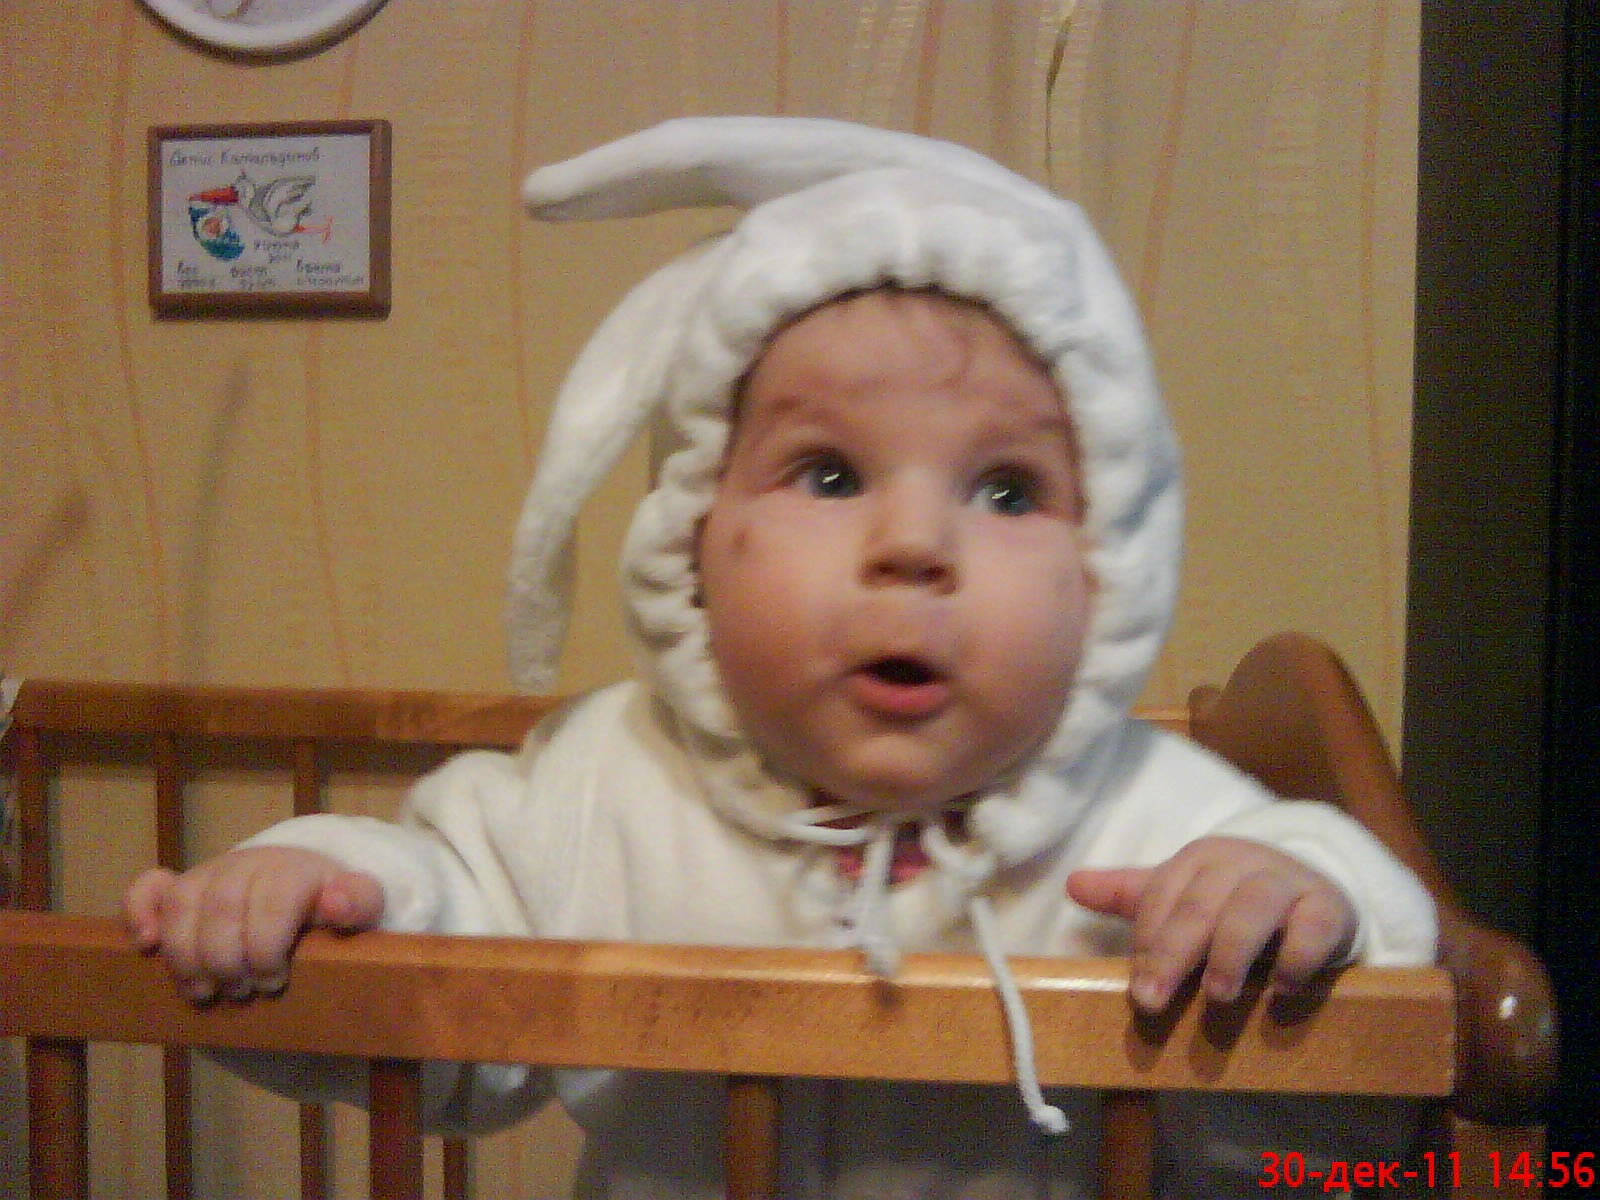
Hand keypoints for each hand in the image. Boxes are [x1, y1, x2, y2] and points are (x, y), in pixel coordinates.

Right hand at [123, 846, 383, 1004]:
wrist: (308, 889)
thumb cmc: (333, 908)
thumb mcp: (363, 906)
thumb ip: (360, 902)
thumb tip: (334, 900)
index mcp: (293, 869)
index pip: (271, 902)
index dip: (266, 948)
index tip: (274, 981)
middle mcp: (248, 865)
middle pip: (221, 906)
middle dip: (226, 959)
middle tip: (241, 992)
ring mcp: (211, 873)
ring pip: (181, 903)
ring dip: (185, 954)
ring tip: (204, 991)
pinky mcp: (182, 886)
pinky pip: (149, 887)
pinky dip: (139, 912)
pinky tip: (146, 945)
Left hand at [1066, 836, 1356, 1012]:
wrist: (1316, 892)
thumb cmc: (1236, 900)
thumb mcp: (1185, 895)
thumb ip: (1132, 895)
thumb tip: (1071, 884)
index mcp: (1199, 858)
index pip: (1162, 895)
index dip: (1147, 941)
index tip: (1138, 989)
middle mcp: (1241, 861)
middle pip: (1199, 903)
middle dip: (1172, 952)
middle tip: (1154, 1001)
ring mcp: (1287, 880)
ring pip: (1253, 907)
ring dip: (1231, 951)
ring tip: (1217, 995)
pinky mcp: (1328, 906)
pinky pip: (1314, 925)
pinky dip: (1297, 956)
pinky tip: (1281, 989)